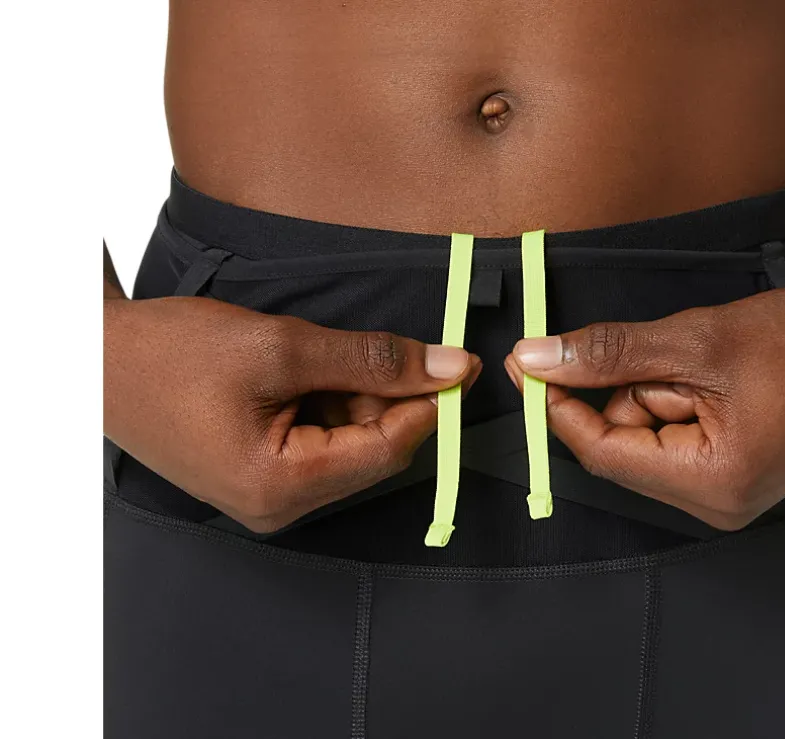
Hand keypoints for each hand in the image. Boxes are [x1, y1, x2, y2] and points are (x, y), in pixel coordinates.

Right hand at [104, 296, 480, 532]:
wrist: (97, 360)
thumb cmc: (174, 354)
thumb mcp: (281, 346)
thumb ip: (370, 360)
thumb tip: (448, 368)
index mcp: (283, 487)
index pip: (390, 450)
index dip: (429, 404)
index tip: (455, 362)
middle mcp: (279, 508)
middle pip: (372, 451)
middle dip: (384, 396)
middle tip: (373, 347)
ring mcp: (267, 498)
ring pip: (348, 445)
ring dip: (352, 397)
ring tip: (310, 357)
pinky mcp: (259, 479)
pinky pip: (318, 446)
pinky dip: (326, 405)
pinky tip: (299, 375)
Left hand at [505, 262, 784, 530]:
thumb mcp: (696, 340)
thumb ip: (609, 353)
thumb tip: (538, 361)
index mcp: (713, 484)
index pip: (602, 452)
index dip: (560, 406)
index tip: (531, 365)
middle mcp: (717, 504)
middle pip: (623, 444)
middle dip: (632, 390)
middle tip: (674, 355)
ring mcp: (726, 493)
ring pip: (646, 436)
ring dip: (658, 390)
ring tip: (712, 367)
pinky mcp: (732, 474)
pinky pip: (672, 437)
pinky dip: (676, 399)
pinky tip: (714, 379)